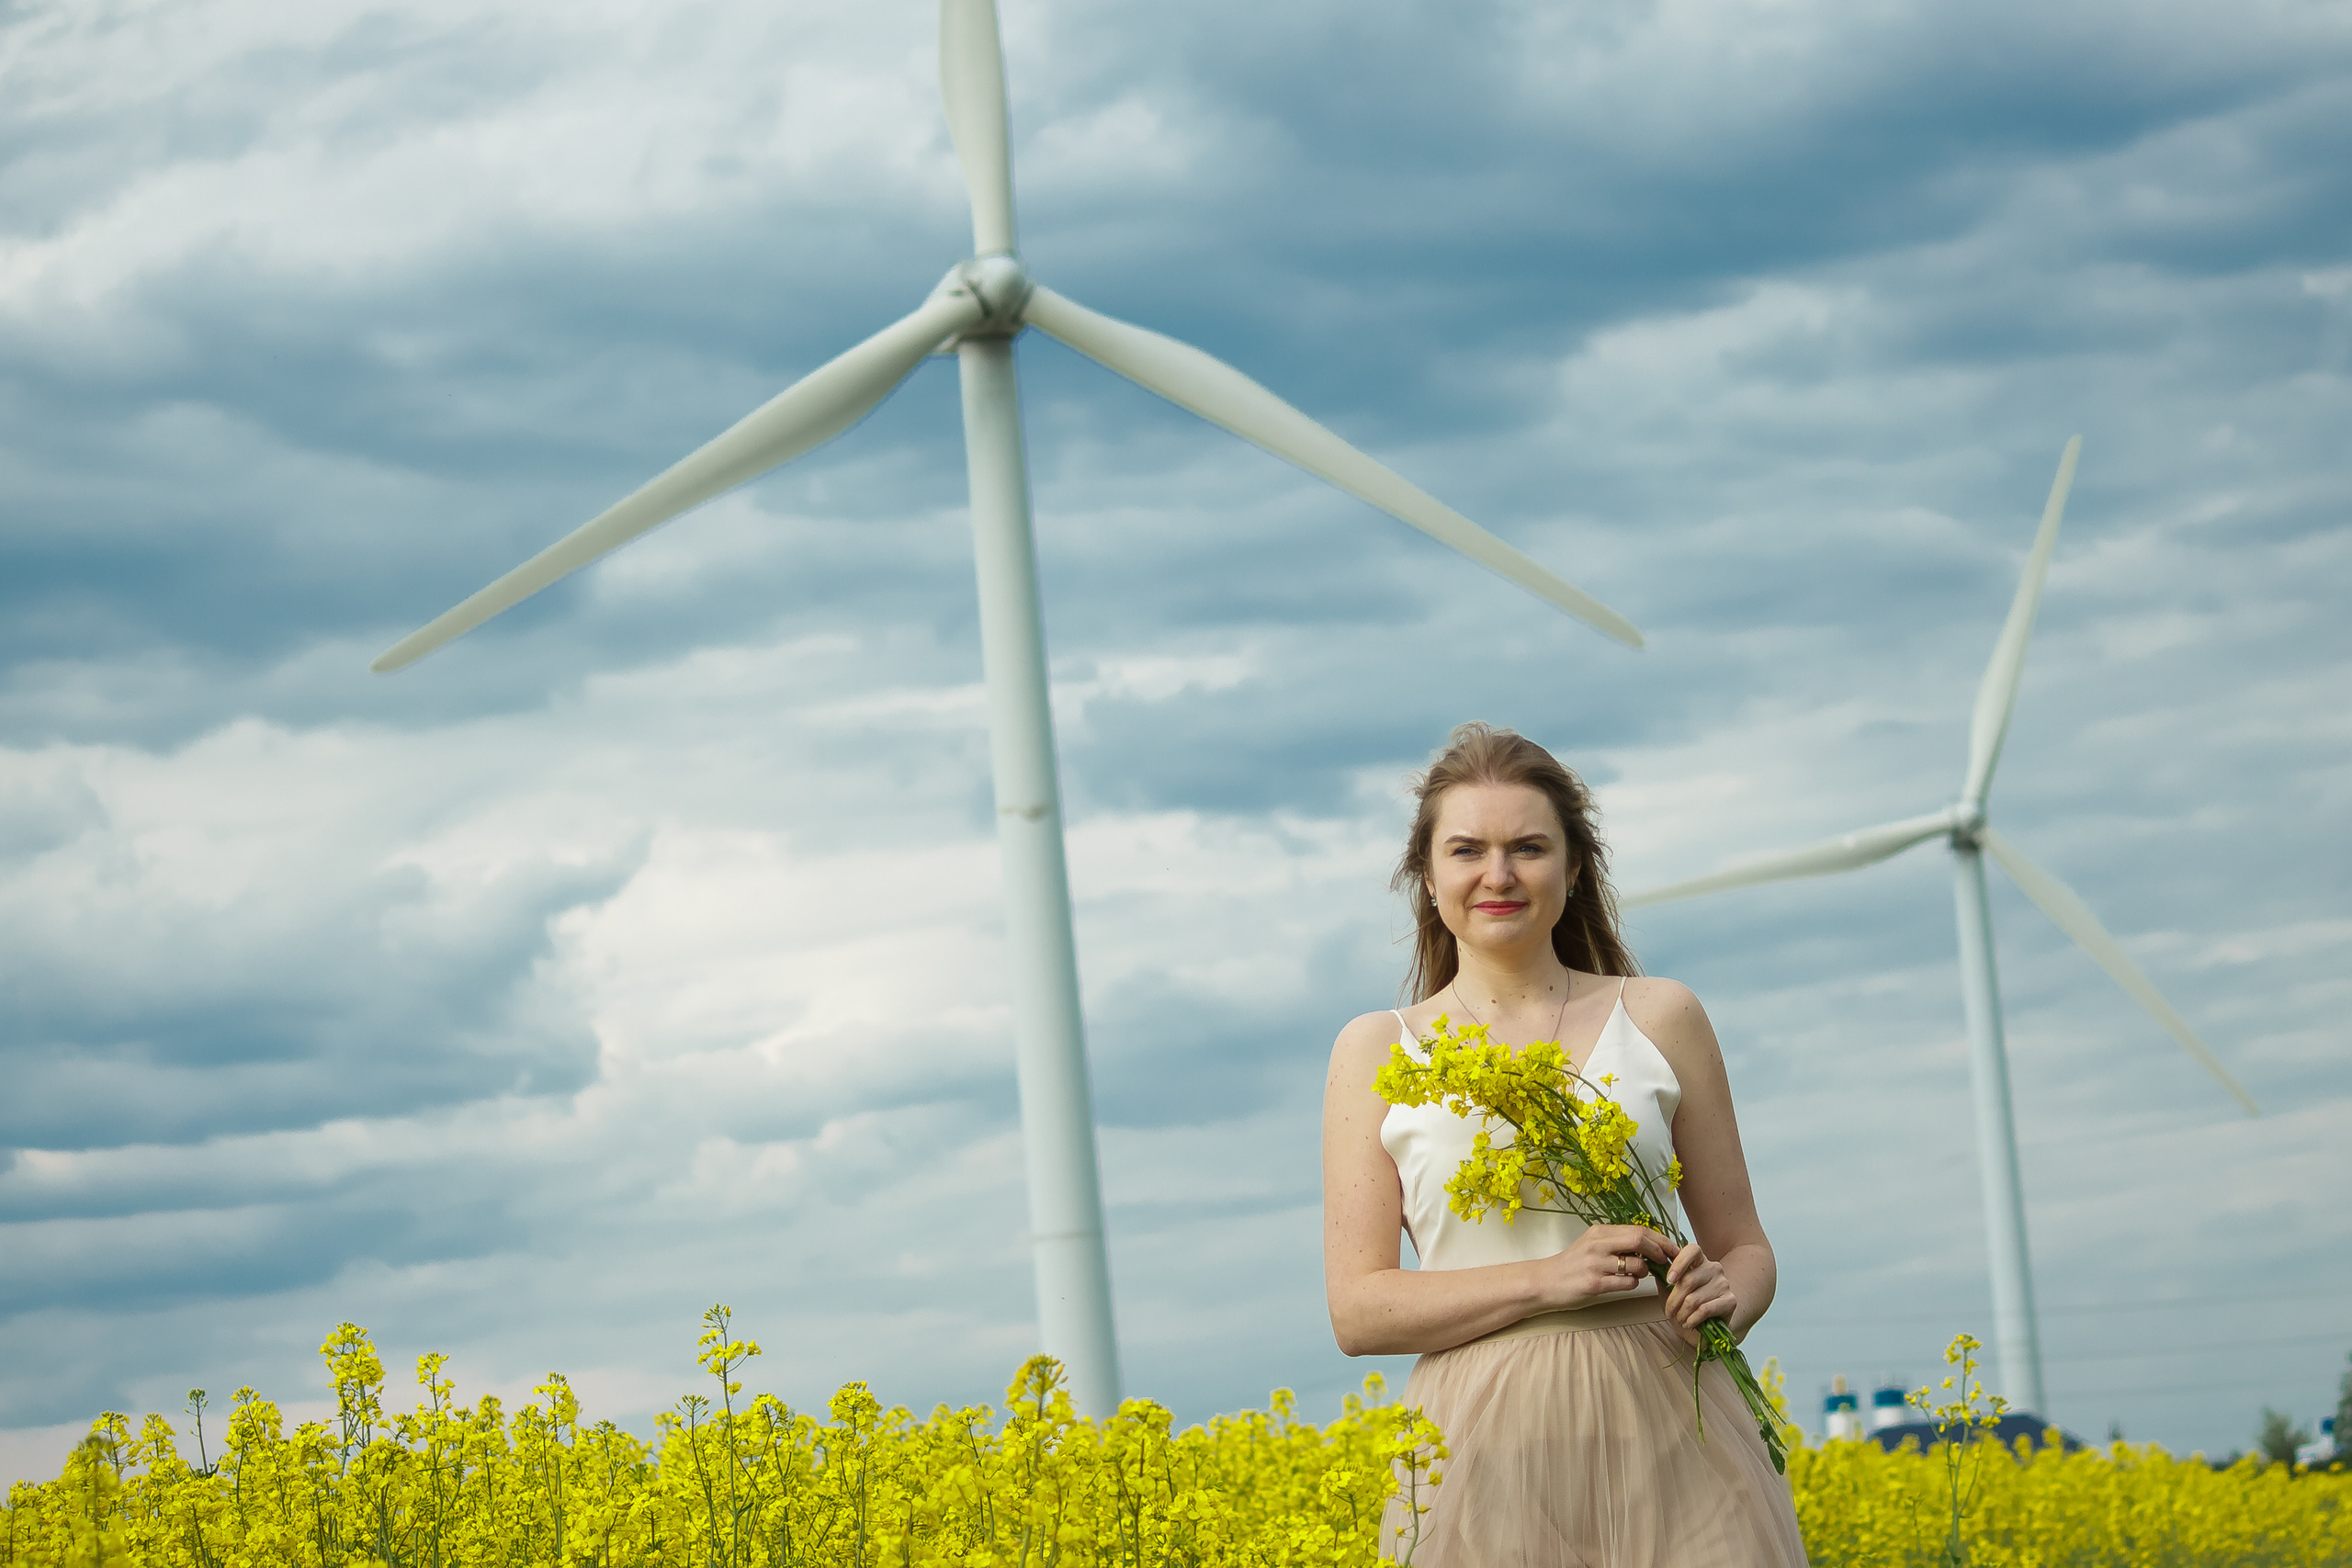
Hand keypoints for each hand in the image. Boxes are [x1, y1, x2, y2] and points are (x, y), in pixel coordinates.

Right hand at [1543, 1224, 1676, 1310]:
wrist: (1545, 1281)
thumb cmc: (1572, 1264)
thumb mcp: (1591, 1244)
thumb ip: (1616, 1241)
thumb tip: (1649, 1243)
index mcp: (1600, 1232)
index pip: (1639, 1229)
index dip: (1661, 1239)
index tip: (1672, 1248)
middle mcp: (1598, 1244)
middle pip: (1640, 1240)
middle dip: (1659, 1251)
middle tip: (1666, 1262)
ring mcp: (1596, 1264)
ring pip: (1636, 1264)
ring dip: (1645, 1271)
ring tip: (1639, 1274)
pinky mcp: (1595, 1284)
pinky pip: (1627, 1283)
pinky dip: (1633, 1284)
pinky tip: (1626, 1283)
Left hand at [1663, 1241, 1738, 1347]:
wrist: (1710, 1328)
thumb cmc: (1688, 1306)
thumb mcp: (1671, 1290)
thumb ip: (1662, 1276)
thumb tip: (1650, 1263)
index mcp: (1700, 1261)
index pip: (1692, 1250)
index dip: (1679, 1264)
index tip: (1669, 1280)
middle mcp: (1714, 1268)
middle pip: (1688, 1281)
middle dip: (1673, 1301)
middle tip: (1669, 1313)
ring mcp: (1724, 1284)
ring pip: (1694, 1299)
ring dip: (1682, 1314)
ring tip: (1680, 1320)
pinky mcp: (1730, 1301)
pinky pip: (1705, 1310)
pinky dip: (1692, 1319)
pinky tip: (1689, 1323)